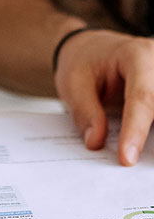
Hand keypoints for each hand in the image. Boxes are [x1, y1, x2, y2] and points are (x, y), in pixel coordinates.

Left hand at [54, 28, 153, 164]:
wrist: (93, 50)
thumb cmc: (84, 62)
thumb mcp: (73, 81)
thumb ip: (85, 111)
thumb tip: (95, 143)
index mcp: (138, 56)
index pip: (142, 98)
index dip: (136, 131)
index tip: (127, 159)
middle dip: (152, 139)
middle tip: (135, 167)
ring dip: (153, 140)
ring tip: (143, 167)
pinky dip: (152, 139)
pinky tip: (146, 160)